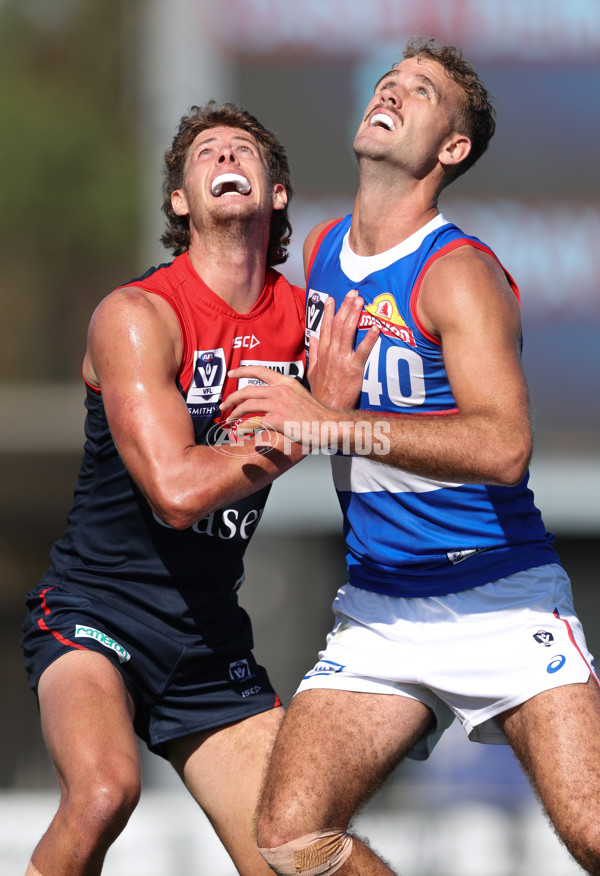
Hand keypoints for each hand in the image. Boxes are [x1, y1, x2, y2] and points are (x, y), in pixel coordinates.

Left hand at [221, 366, 330, 444]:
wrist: (329, 425)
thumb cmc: (316, 415)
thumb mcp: (301, 395)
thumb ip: (285, 394)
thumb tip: (271, 400)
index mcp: (286, 382)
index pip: (260, 371)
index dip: (242, 371)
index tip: (231, 373)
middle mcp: (280, 390)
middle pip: (247, 390)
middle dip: (231, 397)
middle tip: (223, 404)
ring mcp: (278, 404)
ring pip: (247, 405)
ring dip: (234, 412)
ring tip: (228, 419)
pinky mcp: (278, 419)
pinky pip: (253, 422)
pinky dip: (242, 427)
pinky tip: (238, 431)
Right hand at [309, 291, 378, 408]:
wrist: (326, 410)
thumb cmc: (321, 393)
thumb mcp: (312, 372)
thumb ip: (314, 353)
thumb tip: (313, 339)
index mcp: (322, 353)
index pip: (325, 327)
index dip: (329, 311)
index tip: (332, 298)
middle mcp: (331, 353)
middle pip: (338, 325)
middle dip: (345, 307)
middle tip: (353, 293)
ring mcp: (342, 360)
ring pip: (347, 332)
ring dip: (354, 315)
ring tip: (361, 301)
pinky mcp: (354, 369)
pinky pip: (362, 351)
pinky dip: (369, 338)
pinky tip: (375, 327)